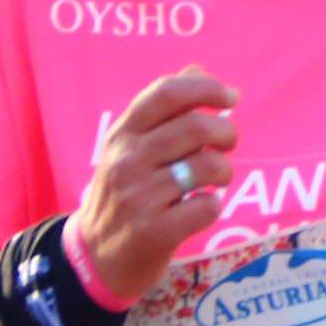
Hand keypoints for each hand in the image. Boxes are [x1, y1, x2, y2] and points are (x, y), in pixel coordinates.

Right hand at [73, 71, 239, 305]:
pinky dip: (213, 205)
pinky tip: (200, 208)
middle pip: (194, 128)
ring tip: (215, 180)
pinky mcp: (154, 231)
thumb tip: (198, 69)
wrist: (95, 256)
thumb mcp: (130, 148)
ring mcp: (139, 197)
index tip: (230, 98)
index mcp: (121, 134)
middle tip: (228, 144)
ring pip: (206, 167)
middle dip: (225, 133)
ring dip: (223, 172)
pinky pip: (207, 206)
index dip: (205, 89)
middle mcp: (126, 161)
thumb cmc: (124, 194)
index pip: (165, 93)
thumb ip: (163, 111)